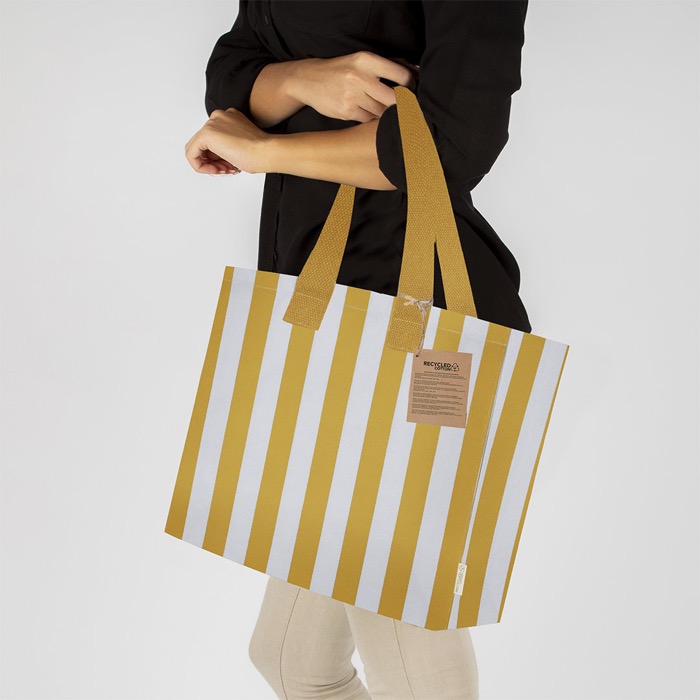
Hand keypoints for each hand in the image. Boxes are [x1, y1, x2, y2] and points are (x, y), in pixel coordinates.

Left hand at [184, 107, 270, 174]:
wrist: (266, 151)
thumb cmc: (260, 152)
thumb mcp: (240, 147)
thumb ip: (226, 149)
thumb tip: (215, 160)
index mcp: (228, 118)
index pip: (213, 141)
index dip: (218, 158)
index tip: (229, 166)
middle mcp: (218, 117)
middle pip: (204, 145)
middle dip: (214, 162)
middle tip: (227, 170)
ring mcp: (212, 123)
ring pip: (197, 149)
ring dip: (210, 165)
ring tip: (226, 170)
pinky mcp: (206, 133)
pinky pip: (191, 153)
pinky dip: (199, 166)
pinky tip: (214, 170)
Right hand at [290, 51, 418, 122]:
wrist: (309, 80)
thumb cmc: (341, 70)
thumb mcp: (360, 61)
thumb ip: (385, 67)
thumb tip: (414, 74)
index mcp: (367, 60)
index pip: (401, 76)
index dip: (410, 87)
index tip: (411, 93)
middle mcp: (359, 77)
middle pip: (394, 99)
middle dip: (400, 106)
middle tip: (403, 109)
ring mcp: (352, 96)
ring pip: (381, 112)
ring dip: (384, 113)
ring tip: (380, 108)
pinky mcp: (346, 111)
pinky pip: (368, 119)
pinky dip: (371, 118)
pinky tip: (366, 112)